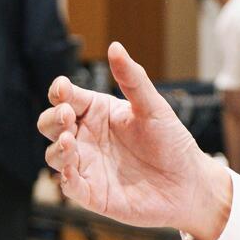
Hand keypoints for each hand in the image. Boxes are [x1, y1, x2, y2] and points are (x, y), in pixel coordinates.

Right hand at [40, 42, 232, 239]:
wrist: (188, 184)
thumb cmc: (172, 142)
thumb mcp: (153, 106)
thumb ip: (132, 78)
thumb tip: (115, 46)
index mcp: (98, 111)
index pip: (66, 97)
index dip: (59, 91)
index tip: (63, 90)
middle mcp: (87, 136)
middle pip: (51, 124)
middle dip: (52, 118)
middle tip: (66, 115)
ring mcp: (87, 164)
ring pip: (53, 154)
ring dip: (56, 147)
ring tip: (70, 141)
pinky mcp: (91, 193)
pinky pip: (68, 186)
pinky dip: (64, 178)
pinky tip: (70, 170)